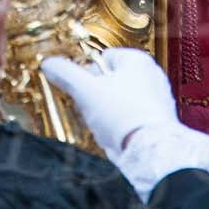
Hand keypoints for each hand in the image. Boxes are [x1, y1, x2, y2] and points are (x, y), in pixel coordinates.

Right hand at [42, 47, 180, 158]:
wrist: (148, 151)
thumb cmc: (123, 116)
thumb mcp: (86, 91)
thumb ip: (66, 74)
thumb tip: (50, 64)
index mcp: (137, 60)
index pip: (104, 56)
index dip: (87, 72)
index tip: (78, 86)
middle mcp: (152, 75)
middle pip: (112, 79)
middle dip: (96, 94)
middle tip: (88, 107)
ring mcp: (158, 98)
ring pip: (121, 100)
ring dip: (107, 111)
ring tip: (101, 124)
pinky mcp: (159, 120)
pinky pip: (132, 118)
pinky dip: (121, 125)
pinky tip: (114, 135)